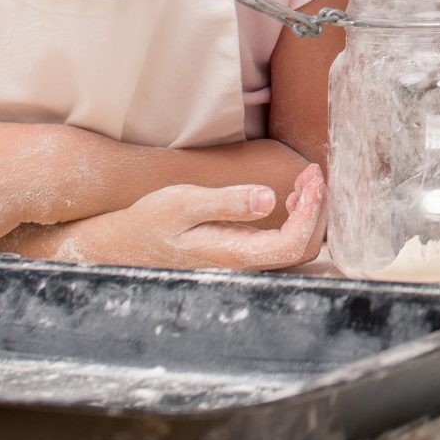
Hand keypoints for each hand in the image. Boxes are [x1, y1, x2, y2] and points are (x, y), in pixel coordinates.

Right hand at [50, 166, 326, 270]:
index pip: (291, 245)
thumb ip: (227, 202)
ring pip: (293, 249)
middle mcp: (241, 264)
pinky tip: (287, 198)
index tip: (310, 178)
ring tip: (304, 182)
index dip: (311, 213)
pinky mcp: (238, 255)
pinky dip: (294, 220)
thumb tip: (269, 199)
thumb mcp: (184, 203)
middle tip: (312, 174)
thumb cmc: (150, 222)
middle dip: (316, 210)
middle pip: (301, 249)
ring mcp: (241, 262)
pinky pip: (279, 244)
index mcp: (231, 255)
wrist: (123, 244)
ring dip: (307, 215)